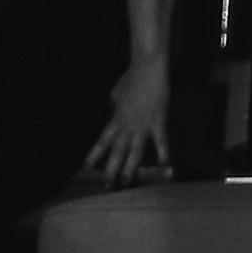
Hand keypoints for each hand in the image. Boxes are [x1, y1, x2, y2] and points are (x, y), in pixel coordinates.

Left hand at [79, 57, 171, 186]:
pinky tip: (165, 166)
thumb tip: (114, 110)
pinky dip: (163, 153)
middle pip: (116, 150)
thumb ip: (115, 105)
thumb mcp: (116, 93)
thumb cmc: (131, 78)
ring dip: (130, 167)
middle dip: (111, 168)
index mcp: (116, 118)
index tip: (86, 167)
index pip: (102, 140)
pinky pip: (161, 140)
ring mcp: (142, 124)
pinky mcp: (158, 121)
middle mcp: (127, 125)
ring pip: (134, 150)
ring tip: (126, 182)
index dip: (94, 154)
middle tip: (106, 184)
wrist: (147, 68)